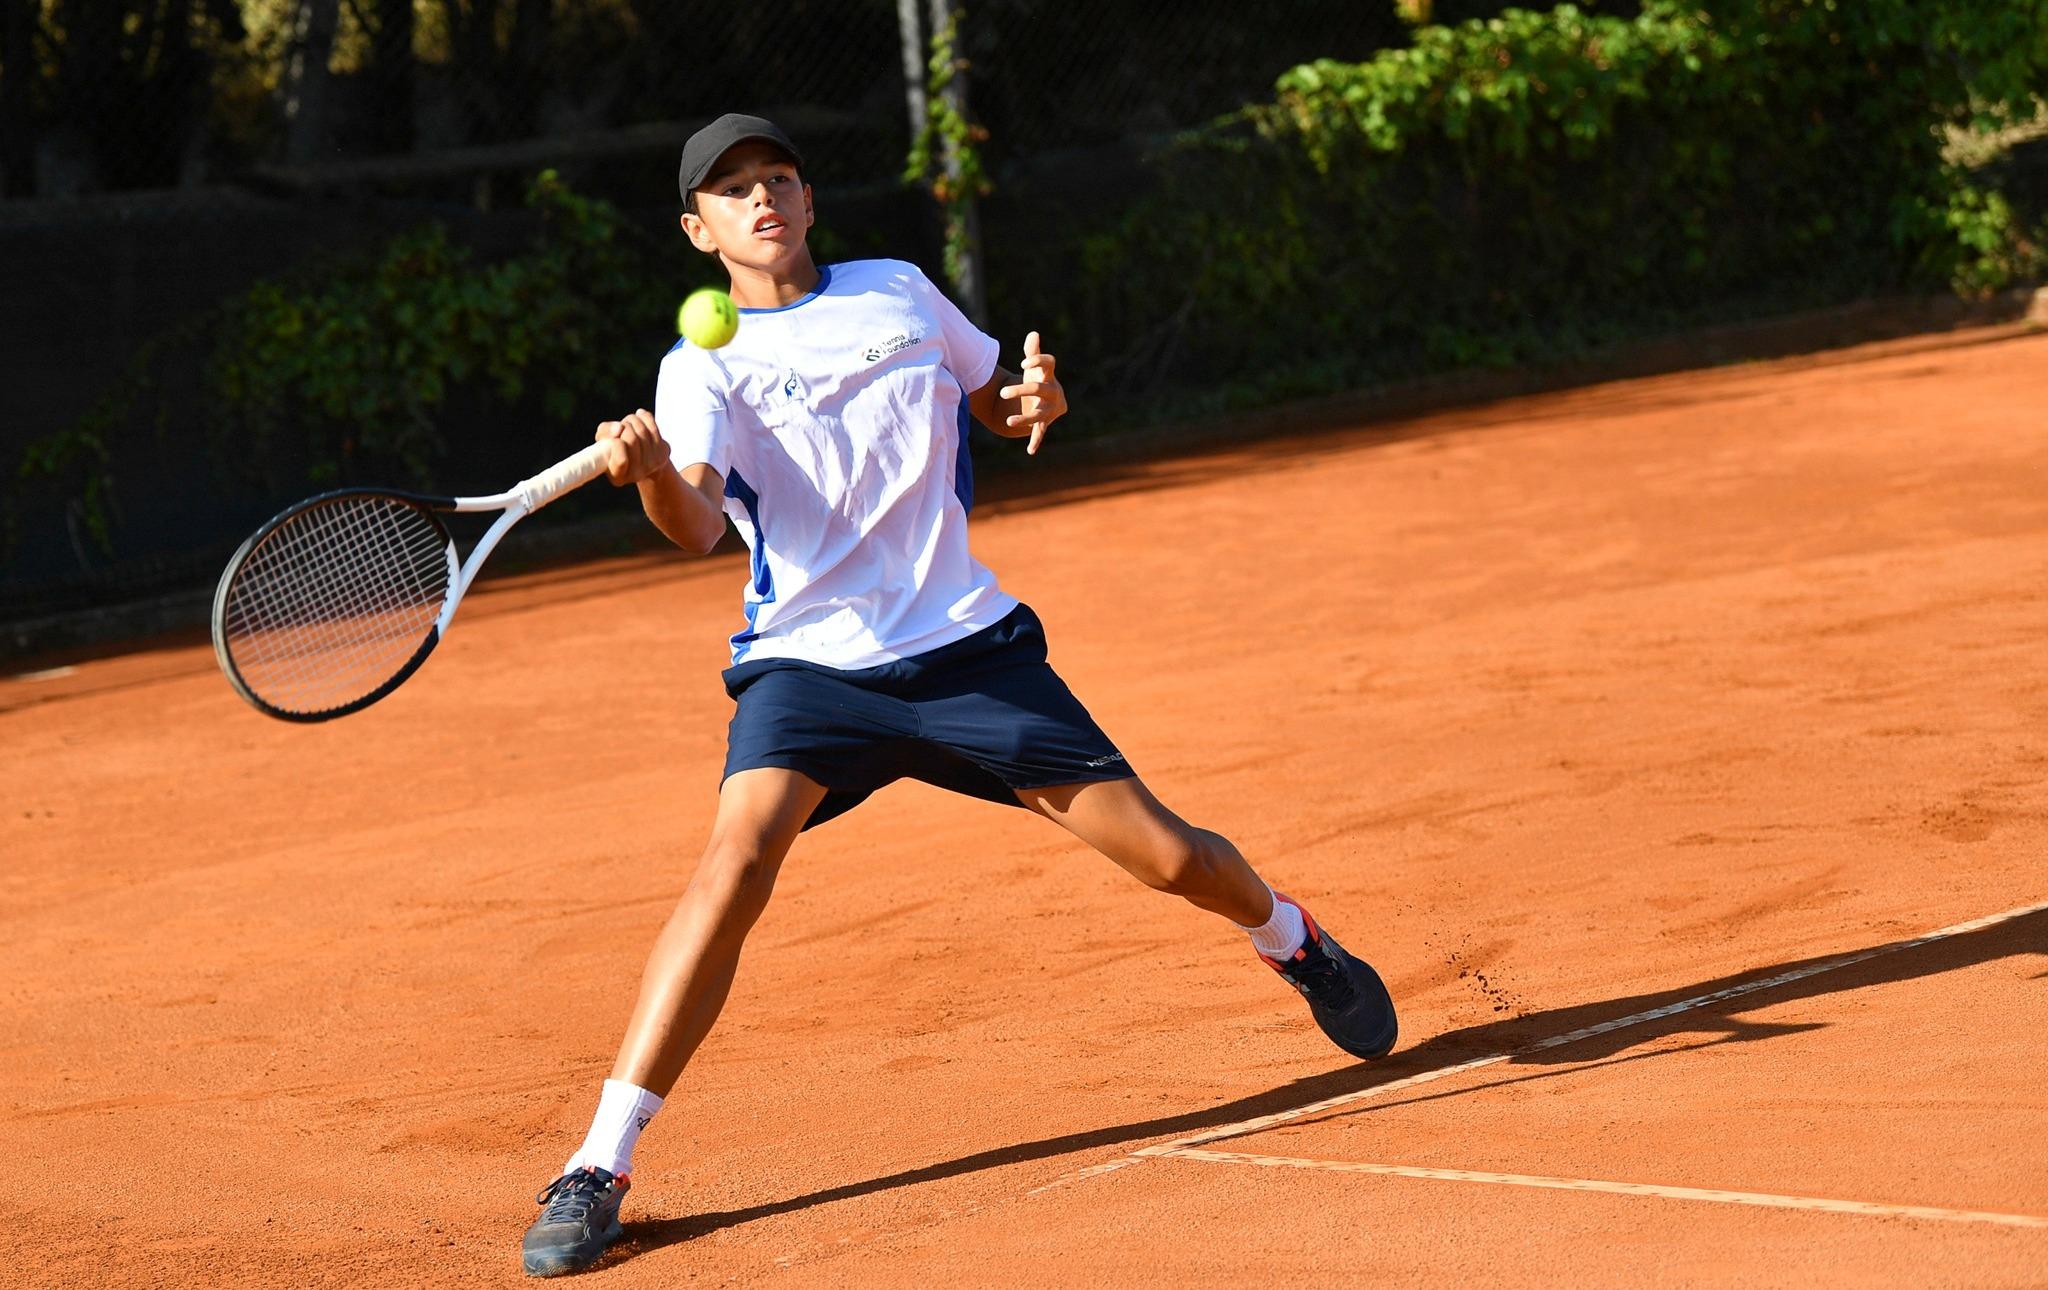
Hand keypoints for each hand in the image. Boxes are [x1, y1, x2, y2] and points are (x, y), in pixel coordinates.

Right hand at [594, 409, 670, 484]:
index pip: (621, 460)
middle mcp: (636, 474)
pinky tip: (639, 415)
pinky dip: (644, 417)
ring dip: (633, 420)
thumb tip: (619, 427)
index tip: (615, 438)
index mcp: (617, 476)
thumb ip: (604, 432)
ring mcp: (652, 464)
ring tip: (628, 422)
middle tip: (622, 426)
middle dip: (625, 426)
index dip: (617, 444)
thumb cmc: (615, 448)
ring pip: (642, 431)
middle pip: (632, 440)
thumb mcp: (603, 442)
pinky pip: (653, 427)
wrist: (639, 456)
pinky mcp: (662, 453)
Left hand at [999, 330, 1066, 454]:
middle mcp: (1053, 392)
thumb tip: (1034, 333)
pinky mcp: (1044, 422)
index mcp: (1049, 375)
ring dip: (1024, 418)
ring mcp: (1049, 409)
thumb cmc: (1037, 378)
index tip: (1023, 364)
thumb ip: (1032, 351)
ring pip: (1038, 415)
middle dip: (1022, 390)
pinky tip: (1030, 450)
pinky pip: (1040, 432)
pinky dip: (1035, 440)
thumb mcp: (1034, 366)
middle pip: (1039, 389)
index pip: (1049, 363)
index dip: (1038, 362)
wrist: (1045, 401)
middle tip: (1002, 392)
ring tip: (1008, 421)